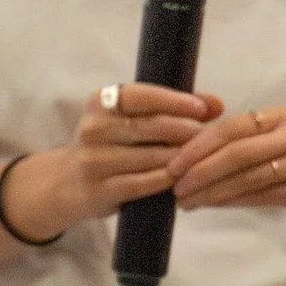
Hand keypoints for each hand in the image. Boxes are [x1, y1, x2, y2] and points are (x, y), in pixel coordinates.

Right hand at [3, 83, 218, 240]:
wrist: (69, 183)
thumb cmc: (113, 145)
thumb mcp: (133, 120)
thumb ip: (175, 108)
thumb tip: (217, 105)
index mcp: (99, 102)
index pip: (139, 95)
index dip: (173, 101)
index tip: (202, 109)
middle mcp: (92, 128)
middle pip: (147, 126)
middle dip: (183, 130)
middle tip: (208, 136)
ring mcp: (93, 160)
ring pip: (148, 157)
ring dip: (180, 157)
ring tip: (202, 158)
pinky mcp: (99, 189)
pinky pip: (142, 183)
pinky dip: (166, 180)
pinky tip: (183, 178)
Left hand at [168, 102, 285, 222]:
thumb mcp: (281, 141)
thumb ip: (245, 144)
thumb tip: (192, 158)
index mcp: (280, 116)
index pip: (231, 126)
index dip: (199, 145)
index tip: (173, 163)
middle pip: (237, 151)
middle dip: (200, 170)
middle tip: (175, 185)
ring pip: (247, 176)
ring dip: (212, 190)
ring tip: (187, 201)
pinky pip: (262, 194)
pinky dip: (233, 200)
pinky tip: (213, 205)